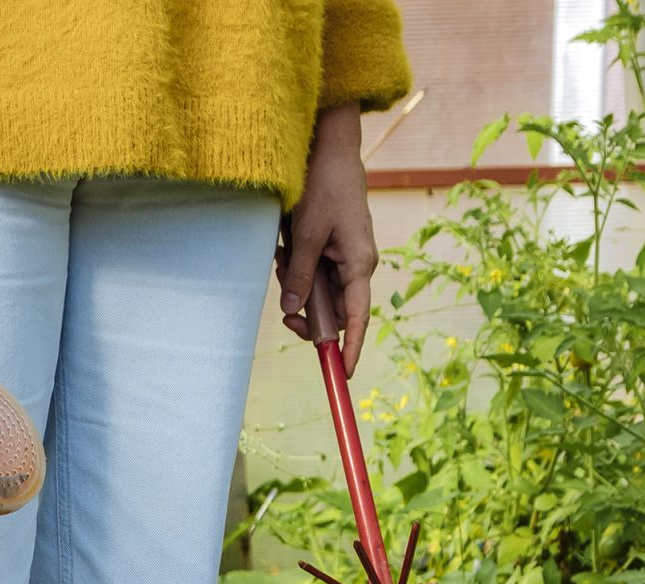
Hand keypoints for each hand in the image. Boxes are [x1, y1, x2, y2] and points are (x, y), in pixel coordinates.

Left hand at [277, 102, 379, 372]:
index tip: (342, 373)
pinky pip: (312, 272)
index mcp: (360, 264)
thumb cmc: (324, 188)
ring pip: (317, 291)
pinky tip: (286, 245)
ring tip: (286, 254)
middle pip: (333, 310)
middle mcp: (356, 265)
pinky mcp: (330, 247)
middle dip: (306, 314)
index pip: (357, 317)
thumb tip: (293, 312)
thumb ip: (300, 275)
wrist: (329, 150)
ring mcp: (344, 256)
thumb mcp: (306, 234)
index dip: (351, 346)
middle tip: (284, 317)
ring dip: (297, 284)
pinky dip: (295, 267)